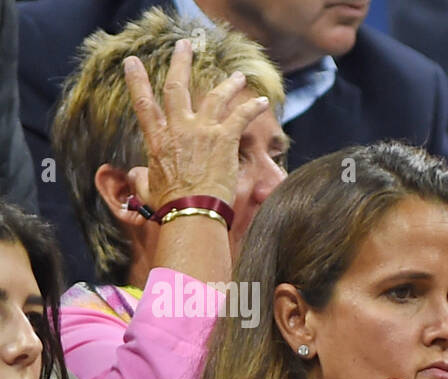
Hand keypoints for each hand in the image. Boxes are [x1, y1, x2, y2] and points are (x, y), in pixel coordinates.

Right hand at [122, 38, 268, 208]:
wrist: (192, 212)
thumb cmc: (171, 206)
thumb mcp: (147, 189)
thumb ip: (141, 177)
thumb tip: (136, 177)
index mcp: (157, 140)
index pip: (143, 104)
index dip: (137, 80)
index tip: (133, 62)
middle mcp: (178, 129)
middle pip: (177, 86)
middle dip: (181, 62)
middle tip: (184, 46)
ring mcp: (201, 131)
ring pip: (214, 96)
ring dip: (227, 84)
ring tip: (237, 76)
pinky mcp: (224, 139)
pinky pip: (241, 116)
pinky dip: (253, 107)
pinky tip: (264, 101)